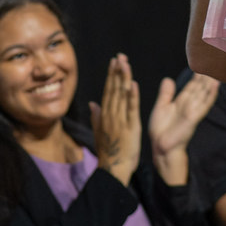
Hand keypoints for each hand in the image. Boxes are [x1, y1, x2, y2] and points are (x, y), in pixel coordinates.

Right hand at [90, 54, 141, 185]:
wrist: (113, 169)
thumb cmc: (109, 152)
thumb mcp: (99, 132)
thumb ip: (96, 116)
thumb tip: (92, 103)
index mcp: (105, 115)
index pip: (108, 91)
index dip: (111, 75)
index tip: (114, 61)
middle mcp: (110, 115)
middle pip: (114, 89)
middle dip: (117, 71)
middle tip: (120, 56)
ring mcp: (120, 120)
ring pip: (121, 95)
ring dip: (124, 78)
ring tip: (125, 63)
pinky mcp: (130, 127)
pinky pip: (131, 109)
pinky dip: (132, 96)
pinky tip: (133, 84)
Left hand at [147, 72, 218, 158]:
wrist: (161, 147)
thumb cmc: (160, 130)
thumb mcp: (161, 107)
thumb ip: (165, 94)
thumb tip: (168, 79)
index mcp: (180, 102)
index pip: (191, 86)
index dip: (196, 76)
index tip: (202, 65)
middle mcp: (189, 105)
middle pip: (199, 88)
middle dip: (205, 77)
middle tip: (213, 63)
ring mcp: (193, 110)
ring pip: (204, 93)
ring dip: (211, 83)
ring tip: (217, 70)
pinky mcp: (194, 117)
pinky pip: (204, 104)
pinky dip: (210, 94)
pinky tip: (216, 85)